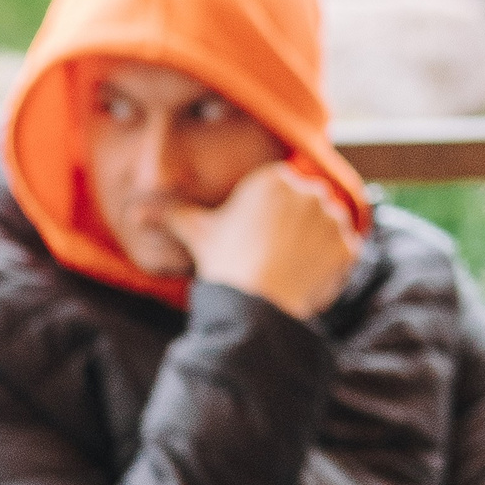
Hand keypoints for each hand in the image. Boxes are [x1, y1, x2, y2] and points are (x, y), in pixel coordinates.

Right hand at [161, 162, 360, 321]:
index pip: (278, 194)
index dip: (266, 220)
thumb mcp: (195, 233)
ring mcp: (334, 219)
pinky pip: (343, 254)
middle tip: (270, 259)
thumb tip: (135, 210)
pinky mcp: (349, 247)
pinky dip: (328, 268)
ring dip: (312, 248)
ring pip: (325, 231)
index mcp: (274, 178)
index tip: (254, 242)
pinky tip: (303, 281)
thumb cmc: (223, 263)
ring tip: (285, 271)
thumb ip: (172, 214)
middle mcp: (310, 190)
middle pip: (305, 210)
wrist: (252, 305)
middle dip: (292, 231)